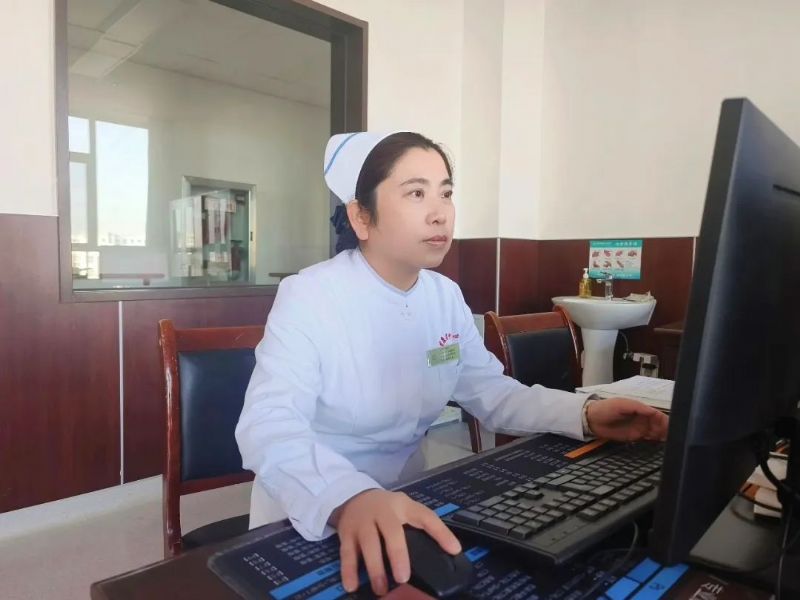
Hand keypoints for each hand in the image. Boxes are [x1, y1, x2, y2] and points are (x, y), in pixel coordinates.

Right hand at [330, 489, 460, 595]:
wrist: (354, 496)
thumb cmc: (388, 509)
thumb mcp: (408, 510)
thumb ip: (427, 526)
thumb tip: (454, 550)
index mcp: (404, 506)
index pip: (425, 516)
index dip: (440, 532)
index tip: (454, 550)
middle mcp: (383, 512)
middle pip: (391, 532)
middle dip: (397, 555)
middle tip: (402, 578)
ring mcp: (363, 521)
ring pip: (368, 543)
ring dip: (374, 568)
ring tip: (381, 589)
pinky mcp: (346, 532)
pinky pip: (346, 552)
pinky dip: (348, 570)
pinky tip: (351, 586)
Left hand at [586, 397, 667, 441]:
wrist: (592, 420)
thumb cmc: (606, 408)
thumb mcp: (622, 405)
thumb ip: (637, 407)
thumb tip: (653, 411)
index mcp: (641, 409)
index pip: (658, 415)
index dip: (666, 421)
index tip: (673, 428)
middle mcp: (643, 419)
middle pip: (660, 425)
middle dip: (668, 430)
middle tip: (674, 438)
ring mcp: (640, 428)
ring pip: (657, 433)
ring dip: (664, 437)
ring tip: (671, 443)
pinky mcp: (635, 437)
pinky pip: (649, 440)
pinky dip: (656, 442)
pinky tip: (662, 445)